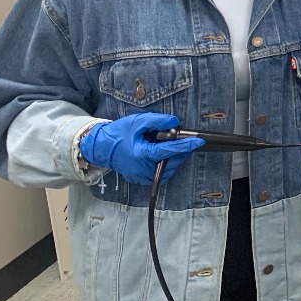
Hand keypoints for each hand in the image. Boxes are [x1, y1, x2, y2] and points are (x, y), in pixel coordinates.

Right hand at [79, 113, 204, 184]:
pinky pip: (159, 175)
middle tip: (182, 140)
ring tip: (172, 147)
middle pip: (171, 162)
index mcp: (143, 154)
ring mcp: (141, 176)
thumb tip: (175, 122)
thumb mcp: (138, 122)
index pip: (170, 151)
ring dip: (174, 159)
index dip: (186, 145)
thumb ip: (158, 121)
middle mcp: (143, 169)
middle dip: (181, 151)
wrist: (101, 146)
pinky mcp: (140, 179)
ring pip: (167, 171)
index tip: (199, 141)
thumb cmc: (119, 133)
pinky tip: (164, 155)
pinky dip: (166, 165)